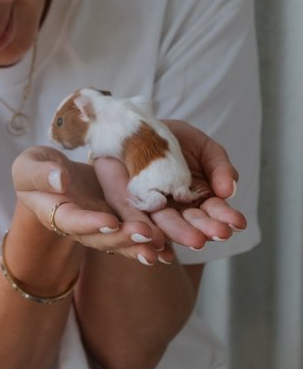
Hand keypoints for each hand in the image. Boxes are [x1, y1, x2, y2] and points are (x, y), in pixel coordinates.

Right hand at [12, 146, 168, 263]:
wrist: (51, 177)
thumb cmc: (36, 169)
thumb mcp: (29, 166)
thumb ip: (41, 174)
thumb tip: (60, 180)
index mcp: (54, 213)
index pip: (71, 220)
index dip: (89, 223)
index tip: (109, 221)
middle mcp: (78, 226)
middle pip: (100, 237)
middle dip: (123, 238)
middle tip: (146, 235)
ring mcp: (98, 227)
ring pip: (119, 241)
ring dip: (140, 245)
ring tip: (162, 245)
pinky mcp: (115, 223)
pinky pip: (131, 236)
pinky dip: (149, 244)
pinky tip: (169, 250)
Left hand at [94, 120, 245, 252]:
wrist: (139, 128)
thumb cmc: (177, 140)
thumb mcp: (205, 149)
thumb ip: (220, 168)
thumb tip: (230, 191)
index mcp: (200, 198)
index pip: (214, 211)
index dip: (225, 216)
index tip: (238, 222)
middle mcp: (178, 209)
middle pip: (193, 222)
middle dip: (207, 228)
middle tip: (220, 233)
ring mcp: (154, 209)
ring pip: (168, 224)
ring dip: (182, 234)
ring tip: (196, 240)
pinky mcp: (130, 205)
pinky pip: (138, 220)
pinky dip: (148, 231)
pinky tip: (158, 240)